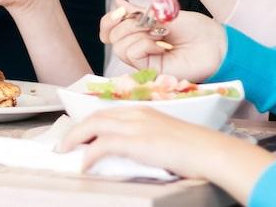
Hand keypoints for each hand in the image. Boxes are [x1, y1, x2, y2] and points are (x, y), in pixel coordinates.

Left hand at [56, 106, 263, 178]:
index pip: (107, 112)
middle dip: (76, 129)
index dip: (89, 123)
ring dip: (76, 139)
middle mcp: (137, 114)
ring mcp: (137, 126)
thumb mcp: (167, 138)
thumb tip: (132, 152)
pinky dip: (90, 154)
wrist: (213, 152)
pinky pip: (103, 145)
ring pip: (94, 126)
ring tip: (65, 152)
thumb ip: (148, 140)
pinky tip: (84, 165)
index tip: (77, 134)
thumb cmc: (197, 150)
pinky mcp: (138, 141)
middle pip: (96, 116)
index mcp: (144, 111)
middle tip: (63, 144)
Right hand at [101, 0, 225, 81]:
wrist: (216, 44)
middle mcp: (138, 47)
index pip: (109, 30)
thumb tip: (118, 2)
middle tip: (150, 23)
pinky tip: (162, 46)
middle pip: (111, 37)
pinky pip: (132, 54)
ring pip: (119, 46)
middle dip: (127, 24)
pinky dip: (144, 44)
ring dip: (137, 33)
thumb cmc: (196, 29)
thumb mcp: (163, 14)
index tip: (122, 11)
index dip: (109, 20)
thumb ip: (139, 11)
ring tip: (159, 33)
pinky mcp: (150, 71)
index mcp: (139, 33)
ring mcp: (143, 61)